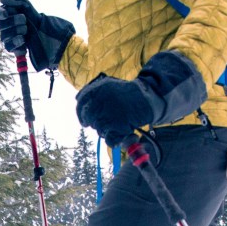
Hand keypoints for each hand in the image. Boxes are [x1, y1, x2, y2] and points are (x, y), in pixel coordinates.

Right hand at [0, 0, 74, 71]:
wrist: (43, 31)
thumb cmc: (32, 17)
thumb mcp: (26, 5)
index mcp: (5, 16)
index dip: (0, 14)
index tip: (6, 13)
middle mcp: (4, 27)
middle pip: (1, 25)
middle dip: (14, 21)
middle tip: (24, 20)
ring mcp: (7, 38)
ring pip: (5, 36)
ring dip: (17, 31)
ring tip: (26, 30)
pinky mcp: (12, 48)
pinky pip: (9, 47)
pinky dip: (17, 42)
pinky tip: (23, 40)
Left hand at [76, 51, 207, 146]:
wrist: (148, 98)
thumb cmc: (129, 93)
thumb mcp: (109, 85)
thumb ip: (93, 92)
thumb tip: (78, 100)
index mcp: (96, 90)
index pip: (80, 105)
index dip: (82, 115)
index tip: (85, 121)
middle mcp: (99, 103)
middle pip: (89, 120)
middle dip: (96, 123)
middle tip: (107, 122)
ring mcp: (108, 116)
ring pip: (99, 131)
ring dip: (107, 131)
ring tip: (119, 123)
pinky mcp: (117, 128)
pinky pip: (110, 140)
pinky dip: (116, 140)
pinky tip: (122, 132)